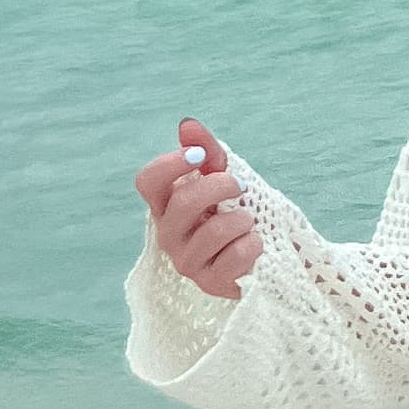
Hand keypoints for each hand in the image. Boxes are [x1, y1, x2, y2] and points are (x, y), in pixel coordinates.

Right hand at [133, 115, 263, 300]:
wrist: (261, 254)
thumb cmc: (232, 212)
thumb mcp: (223, 177)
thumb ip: (206, 151)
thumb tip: (187, 124)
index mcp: (166, 205)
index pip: (147, 182)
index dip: (171, 164)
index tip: (200, 156)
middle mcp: (169, 234)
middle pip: (184, 203)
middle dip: (220, 187)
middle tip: (241, 185)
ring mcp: (187, 262)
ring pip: (214, 232)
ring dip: (241, 220)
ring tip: (247, 222)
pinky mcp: (210, 284)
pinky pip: (235, 256)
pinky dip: (253, 245)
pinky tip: (253, 246)